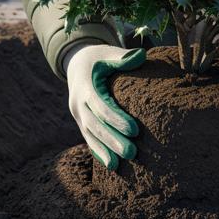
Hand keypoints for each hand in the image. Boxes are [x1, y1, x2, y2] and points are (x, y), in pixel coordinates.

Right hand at [63, 44, 145, 169]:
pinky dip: (98, 152)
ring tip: (119, 165)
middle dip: (111, 140)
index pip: (100, 105)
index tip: (135, 130)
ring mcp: (77, 115)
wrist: (77, 64)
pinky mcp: (81, 122)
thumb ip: (123, 57)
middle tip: (132, 153)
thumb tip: (141, 55)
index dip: (116, 118)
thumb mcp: (108, 53)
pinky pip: (89, 139)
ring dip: (104, 151)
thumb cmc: (99, 58)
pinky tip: (111, 165)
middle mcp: (77, 103)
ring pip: (89, 135)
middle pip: (94, 125)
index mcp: (85, 86)